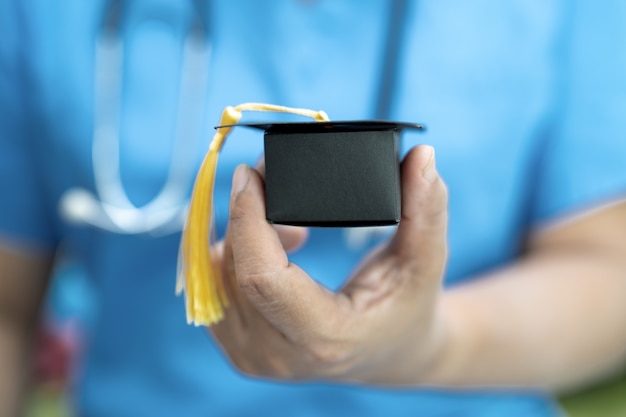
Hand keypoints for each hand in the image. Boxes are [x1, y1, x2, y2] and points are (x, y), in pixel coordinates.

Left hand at [211, 145, 448, 384]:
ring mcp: (250, 357)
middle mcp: (276, 355)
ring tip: (285, 224)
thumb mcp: (426, 262)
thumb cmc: (407, 307)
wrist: (388, 354)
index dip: (248, 218)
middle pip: (232, 269)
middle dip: (242, 215)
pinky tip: (267, 246)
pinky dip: (228, 254)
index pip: (261, 276)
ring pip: (214, 277)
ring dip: (236, 234)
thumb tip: (422, 156)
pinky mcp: (235, 348)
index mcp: (324, 337)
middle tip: (270, 180)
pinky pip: (209, 288)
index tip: (252, 173)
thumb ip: (427, 210)